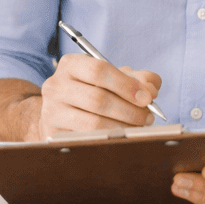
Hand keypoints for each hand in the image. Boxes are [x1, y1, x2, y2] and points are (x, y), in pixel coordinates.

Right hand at [37, 54, 161, 138]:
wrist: (61, 112)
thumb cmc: (93, 90)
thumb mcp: (112, 78)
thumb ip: (136, 77)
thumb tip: (152, 88)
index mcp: (71, 64)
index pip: (99, 70)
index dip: (126, 85)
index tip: (147, 97)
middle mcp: (56, 86)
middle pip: (97, 99)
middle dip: (129, 110)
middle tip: (148, 116)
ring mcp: (52, 111)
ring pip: (93, 123)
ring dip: (123, 127)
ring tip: (138, 127)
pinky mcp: (54, 134)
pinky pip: (87, 139)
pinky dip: (110, 138)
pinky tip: (123, 136)